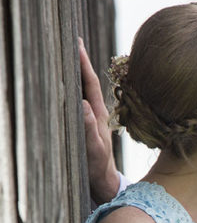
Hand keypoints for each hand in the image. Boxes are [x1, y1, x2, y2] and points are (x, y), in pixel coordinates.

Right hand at [79, 38, 119, 203]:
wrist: (104, 183)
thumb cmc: (98, 169)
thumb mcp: (94, 150)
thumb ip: (89, 129)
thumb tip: (83, 105)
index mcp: (98, 114)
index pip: (90, 83)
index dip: (83, 63)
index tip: (76, 42)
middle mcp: (97, 113)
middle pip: (87, 81)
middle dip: (79, 61)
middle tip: (70, 39)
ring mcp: (93, 118)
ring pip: (84, 90)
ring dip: (77, 72)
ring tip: (67, 54)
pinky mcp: (90, 125)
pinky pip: (81, 100)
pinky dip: (75, 88)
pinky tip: (69, 82)